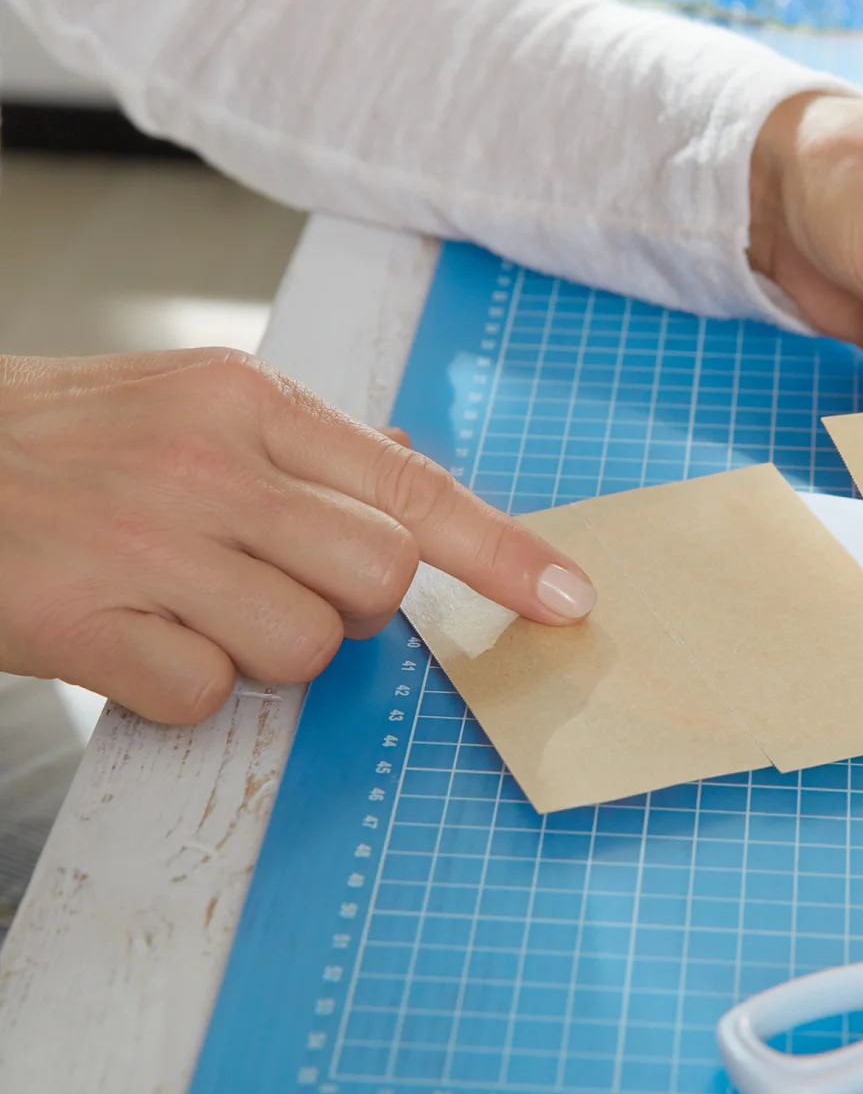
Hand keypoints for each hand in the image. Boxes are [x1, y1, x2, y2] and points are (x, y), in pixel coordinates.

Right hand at [0, 350, 594, 724]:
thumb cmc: (62, 443)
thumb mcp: (186, 403)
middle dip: (349, 609)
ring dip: (260, 650)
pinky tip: (130, 633)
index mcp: (245, 399)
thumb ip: (305, 448)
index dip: (504, 552)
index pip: (411, 486)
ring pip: (305, 649)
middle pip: (378, 580)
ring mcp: (145, 539)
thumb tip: (418, 480)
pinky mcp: (84, 619)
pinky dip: (181, 685)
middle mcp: (206, 460)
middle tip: (269, 584)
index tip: (569, 598)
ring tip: (185, 605)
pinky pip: (206, 694)